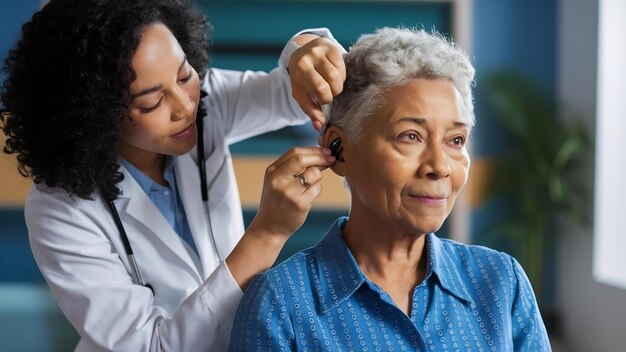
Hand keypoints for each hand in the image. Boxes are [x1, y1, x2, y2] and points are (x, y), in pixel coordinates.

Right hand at [226, 147, 334, 288]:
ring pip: (314, 174)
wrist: (269, 228)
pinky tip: (308, 197)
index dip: (313, 150)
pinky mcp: (300, 204)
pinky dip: (317, 190)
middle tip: (331, 158)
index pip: (294, 152)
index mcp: (272, 171)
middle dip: (321, 157)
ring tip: (311, 185)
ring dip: (318, 177)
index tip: (325, 151)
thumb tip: (320, 154)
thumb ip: (292, 167)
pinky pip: (317, 189)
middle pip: (303, 159)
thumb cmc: (276, 202)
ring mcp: (289, 192)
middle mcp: (278, 180)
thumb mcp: (276, 181)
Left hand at [288, 37, 345, 130]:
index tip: (323, 105)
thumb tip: (319, 125)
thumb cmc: (303, 77)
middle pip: (327, 85)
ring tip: (332, 85)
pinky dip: (341, 75)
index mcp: (297, 74)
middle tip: (329, 94)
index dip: (323, 103)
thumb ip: (310, 110)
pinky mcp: (331, 48)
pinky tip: (336, 74)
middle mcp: (305, 61)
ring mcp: (318, 52)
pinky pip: (342, 67)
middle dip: (331, 94)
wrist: (304, 51)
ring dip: (337, 85)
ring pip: (336, 76)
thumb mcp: (301, 93)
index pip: (317, 94)